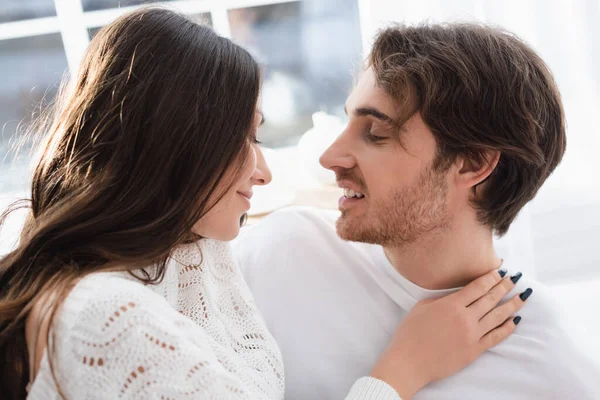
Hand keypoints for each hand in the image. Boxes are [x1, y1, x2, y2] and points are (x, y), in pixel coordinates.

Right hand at [370, 269, 530, 398]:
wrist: (409, 362)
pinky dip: (507, 328)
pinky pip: (496, 337)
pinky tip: (515, 320)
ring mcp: (472, 335)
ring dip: (512, 305)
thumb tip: (456, 297)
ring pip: (498, 316)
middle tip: (516, 278)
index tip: (501, 271)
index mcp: (451, 304)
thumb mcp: (422, 307)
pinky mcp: (475, 350)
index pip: (477, 287)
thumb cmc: (410, 333)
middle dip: (505, 286)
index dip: (491, 278)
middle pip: (491, 299)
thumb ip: (441, 300)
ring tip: (523, 297)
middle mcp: (465, 318)